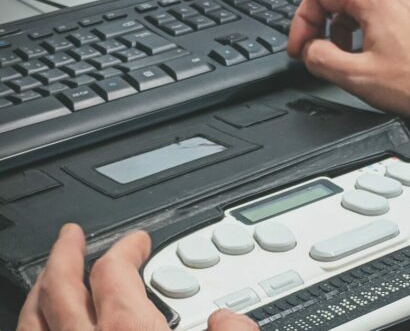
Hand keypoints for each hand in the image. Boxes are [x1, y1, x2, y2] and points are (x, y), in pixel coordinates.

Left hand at [17, 223, 258, 330]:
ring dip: (39, 291)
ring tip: (47, 277)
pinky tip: (47, 328)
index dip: (125, 248)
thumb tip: (228, 319)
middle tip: (71, 235)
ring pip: (33, 321)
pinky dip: (35, 329)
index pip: (115, 273)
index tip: (137, 241)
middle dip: (64, 254)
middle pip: (59, 288)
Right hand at [288, 0, 409, 123]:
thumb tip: (310, 51)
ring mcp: (407, 2)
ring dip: (341, 24)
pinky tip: (365, 54)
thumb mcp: (358, 78)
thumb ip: (321, 59)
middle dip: (320, 18)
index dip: (303, 20)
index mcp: (375, 0)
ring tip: (342, 54)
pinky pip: (378, 10)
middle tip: (315, 45)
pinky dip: (362, 27)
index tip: (301, 46)